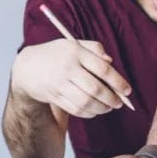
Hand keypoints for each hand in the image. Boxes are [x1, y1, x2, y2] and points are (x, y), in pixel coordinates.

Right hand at [12, 39, 132, 117]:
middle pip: (95, 89)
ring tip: (110, 107)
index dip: (118, 82)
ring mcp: (59, 84)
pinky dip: (89, 113)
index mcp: (76, 53)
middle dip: (112, 99)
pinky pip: (75, 109)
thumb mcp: (74, 44)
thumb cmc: (59, 54)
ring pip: (86, 102)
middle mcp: (67, 69)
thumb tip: (111, 61)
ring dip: (102, 108)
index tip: (128, 91)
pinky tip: (96, 110)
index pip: (102, 69)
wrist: (28, 68)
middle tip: (120, 102)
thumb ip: (95, 49)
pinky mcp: (54, 97)